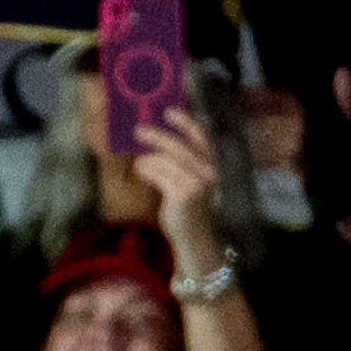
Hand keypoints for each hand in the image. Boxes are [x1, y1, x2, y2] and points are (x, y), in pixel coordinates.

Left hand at [127, 106, 224, 272]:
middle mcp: (209, 172)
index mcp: (212, 166)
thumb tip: (153, 144)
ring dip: (147, 160)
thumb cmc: (189, 210)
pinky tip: (140, 171)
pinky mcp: (183, 194)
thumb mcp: (188, 184)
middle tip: (138, 130)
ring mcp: (197, 183)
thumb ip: (178, 164)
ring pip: (165, 160)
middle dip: (156, 136)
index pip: (201, 138)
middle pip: (179, 146)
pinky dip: (146, 170)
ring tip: (139, 165)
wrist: (195, 239)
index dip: (185, 122)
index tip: (169, 111)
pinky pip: (157, 174)